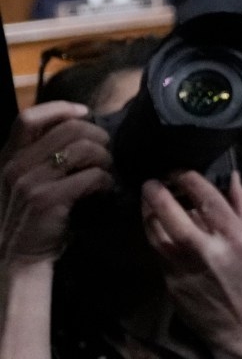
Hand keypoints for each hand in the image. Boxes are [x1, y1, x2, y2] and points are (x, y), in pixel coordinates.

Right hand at [0, 103, 113, 264]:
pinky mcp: (47, 200)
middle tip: (106, 152)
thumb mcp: (25, 180)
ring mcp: (29, 183)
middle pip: (68, 129)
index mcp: (9, 157)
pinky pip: (91, 176)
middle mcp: (15, 166)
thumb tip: (81, 125)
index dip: (60, 109)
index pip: (28, 118)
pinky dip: (105, 180)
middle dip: (97, 136)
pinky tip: (105, 189)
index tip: (84, 113)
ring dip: (105, 158)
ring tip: (106, 170)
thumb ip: (40, 154)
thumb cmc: (29, 215)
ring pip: (84, 149)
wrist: (18, 256)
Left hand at [141, 171, 241, 358]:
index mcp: (235, 236)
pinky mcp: (170, 279)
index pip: (208, 199)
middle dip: (158, 194)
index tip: (179, 171)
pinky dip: (153, 233)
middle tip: (151, 181)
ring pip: (156, 233)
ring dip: (148, 213)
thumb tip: (232, 176)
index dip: (189, 180)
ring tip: (147, 199)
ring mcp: (185, 266)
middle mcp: (208, 250)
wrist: (238, 319)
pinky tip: (153, 223)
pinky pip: (156, 249)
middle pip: (174, 216)